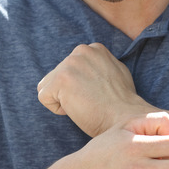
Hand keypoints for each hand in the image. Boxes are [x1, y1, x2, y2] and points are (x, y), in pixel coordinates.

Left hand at [37, 43, 151, 136]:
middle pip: (56, 75)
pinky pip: (44, 98)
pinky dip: (57, 109)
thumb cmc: (122, 104)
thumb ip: (98, 64)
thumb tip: (87, 66)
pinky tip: (77, 109)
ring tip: (84, 104)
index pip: (70, 68)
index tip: (97, 94)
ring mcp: (70, 64)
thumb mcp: (115, 72)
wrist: (125, 119)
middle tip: (91, 101)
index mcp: (93, 48)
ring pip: (48, 86)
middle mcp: (81, 51)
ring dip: (62, 99)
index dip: (80, 86)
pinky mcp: (61, 80)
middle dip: (69, 92)